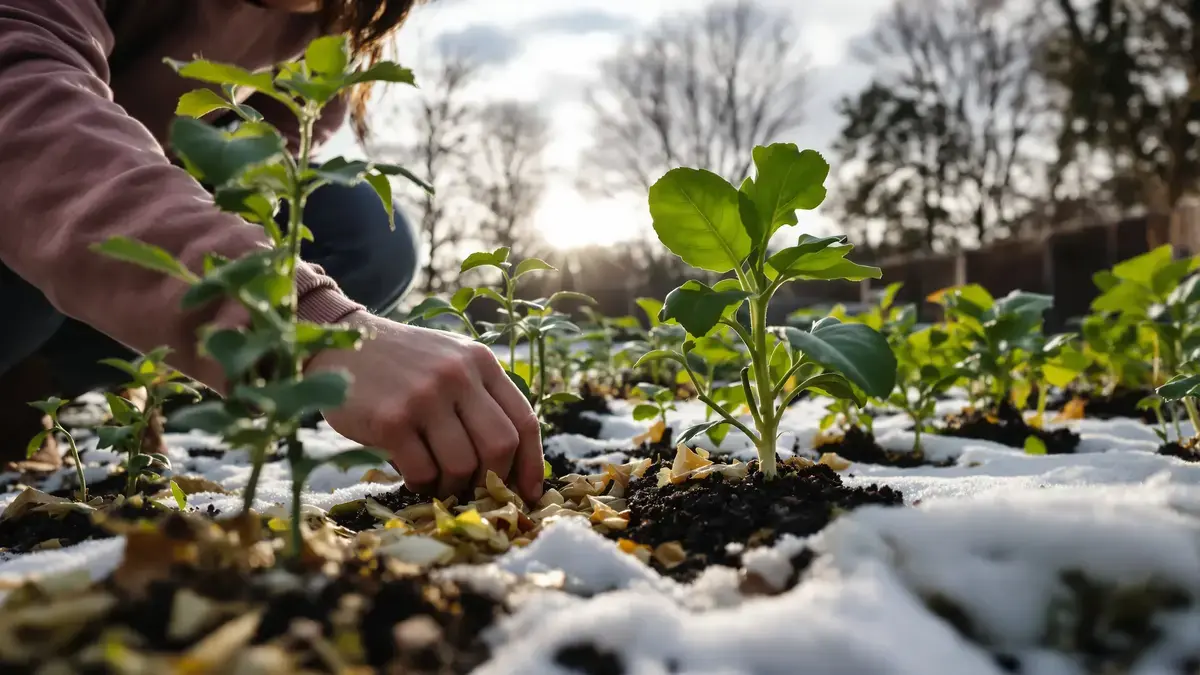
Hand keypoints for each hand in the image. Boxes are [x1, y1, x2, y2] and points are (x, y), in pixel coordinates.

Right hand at [307, 312, 542, 500]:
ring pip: (462, 465)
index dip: (532, 462)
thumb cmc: (402, 363)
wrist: (342, 345)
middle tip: (478, 492)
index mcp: (480, 362)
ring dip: (454, 486)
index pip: (524, 419)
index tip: (528, 491)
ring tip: (440, 482)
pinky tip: (414, 476)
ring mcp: (425, 397)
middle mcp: (458, 375)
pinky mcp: (392, 420)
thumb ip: (481, 398)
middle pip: (500, 446)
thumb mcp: (451, 361)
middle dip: (494, 479)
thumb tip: (511, 464)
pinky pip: (423, 472)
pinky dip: (423, 484)